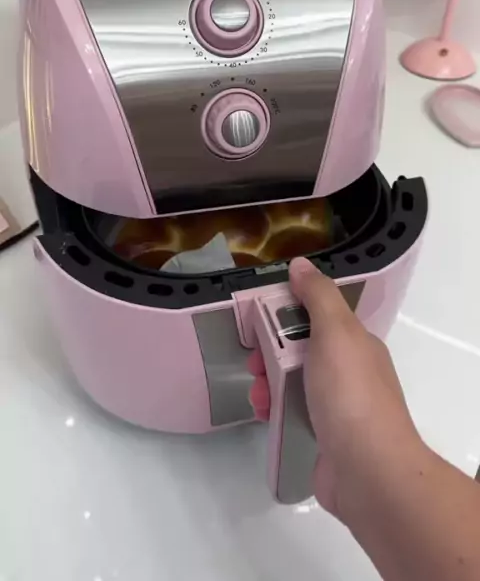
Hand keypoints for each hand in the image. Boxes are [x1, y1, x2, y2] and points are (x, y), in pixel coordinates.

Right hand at [249, 258, 421, 519]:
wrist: (368, 471)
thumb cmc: (350, 395)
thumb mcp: (335, 333)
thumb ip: (318, 296)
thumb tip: (300, 264)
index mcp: (356, 343)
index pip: (318, 315)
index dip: (287, 311)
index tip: (259, 316)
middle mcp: (350, 371)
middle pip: (302, 348)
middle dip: (271, 350)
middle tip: (253, 360)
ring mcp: (338, 406)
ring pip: (294, 381)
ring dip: (268, 381)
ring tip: (255, 392)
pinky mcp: (324, 436)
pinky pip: (292, 412)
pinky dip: (274, 408)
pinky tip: (262, 413)